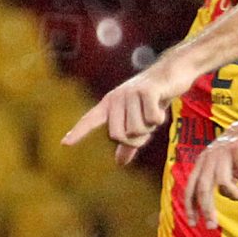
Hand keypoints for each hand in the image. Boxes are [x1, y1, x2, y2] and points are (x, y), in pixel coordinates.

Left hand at [63, 53, 200, 162]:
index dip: (78, 132)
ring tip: (154, 112)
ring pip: (136, 129)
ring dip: (150, 127)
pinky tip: (162, 105)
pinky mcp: (147, 90)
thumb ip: (128, 143)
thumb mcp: (139, 121)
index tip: (64, 143)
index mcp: (110, 104)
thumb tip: (120, 163)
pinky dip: (159, 118)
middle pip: (118, 135)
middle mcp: (116, 98)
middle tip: (147, 128)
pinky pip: (151, 119)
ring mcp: (130, 93)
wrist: (172, 73)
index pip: (90, 120)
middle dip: (136, 140)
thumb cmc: (154, 99)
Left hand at [184, 112, 237, 227]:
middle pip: (202, 188)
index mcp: (203, 162)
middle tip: (212, 226)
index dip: (190, 207)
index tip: (193, 224)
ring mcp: (223, 151)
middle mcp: (209, 157)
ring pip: (222, 182)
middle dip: (206, 210)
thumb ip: (221, 182)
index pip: (190, 188)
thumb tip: (219, 201)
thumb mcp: (227, 168)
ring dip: (234, 194)